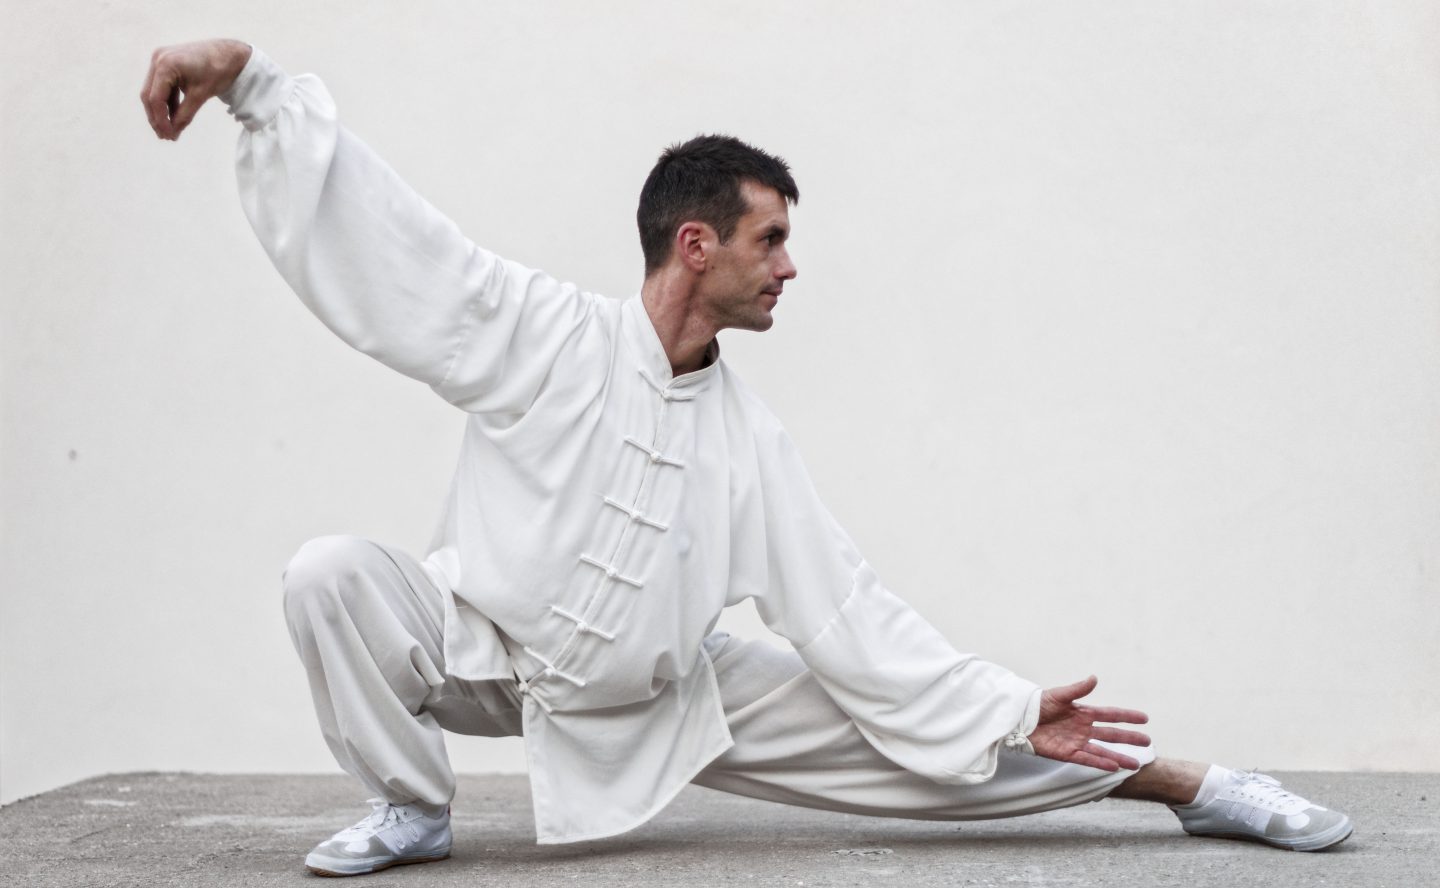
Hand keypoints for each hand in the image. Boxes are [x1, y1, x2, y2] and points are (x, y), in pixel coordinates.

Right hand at [141, 39, 251, 139]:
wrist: (229, 54)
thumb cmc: (218, 71)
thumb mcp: (201, 95)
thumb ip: (185, 114)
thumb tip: (173, 133)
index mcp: (166, 64)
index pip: (156, 98)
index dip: (160, 120)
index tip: (168, 136)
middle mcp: (158, 59)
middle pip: (150, 95)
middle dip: (157, 117)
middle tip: (165, 137)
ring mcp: (160, 60)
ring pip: (154, 92)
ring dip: (161, 112)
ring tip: (170, 131)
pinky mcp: (166, 64)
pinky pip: (162, 86)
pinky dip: (168, 102)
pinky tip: (174, 118)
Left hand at [1028, 675, 1150, 771]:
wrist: (1018, 718)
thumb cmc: (1037, 704)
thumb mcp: (1058, 695)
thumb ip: (1078, 689)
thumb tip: (1095, 678)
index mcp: (1083, 712)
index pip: (1110, 714)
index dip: (1127, 716)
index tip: (1144, 718)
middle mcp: (1083, 728)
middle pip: (1111, 734)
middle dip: (1129, 738)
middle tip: (1148, 742)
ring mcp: (1076, 742)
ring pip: (1102, 750)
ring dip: (1119, 756)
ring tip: (1136, 763)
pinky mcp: (1066, 753)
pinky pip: (1086, 759)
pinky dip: (1100, 763)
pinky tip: (1113, 766)